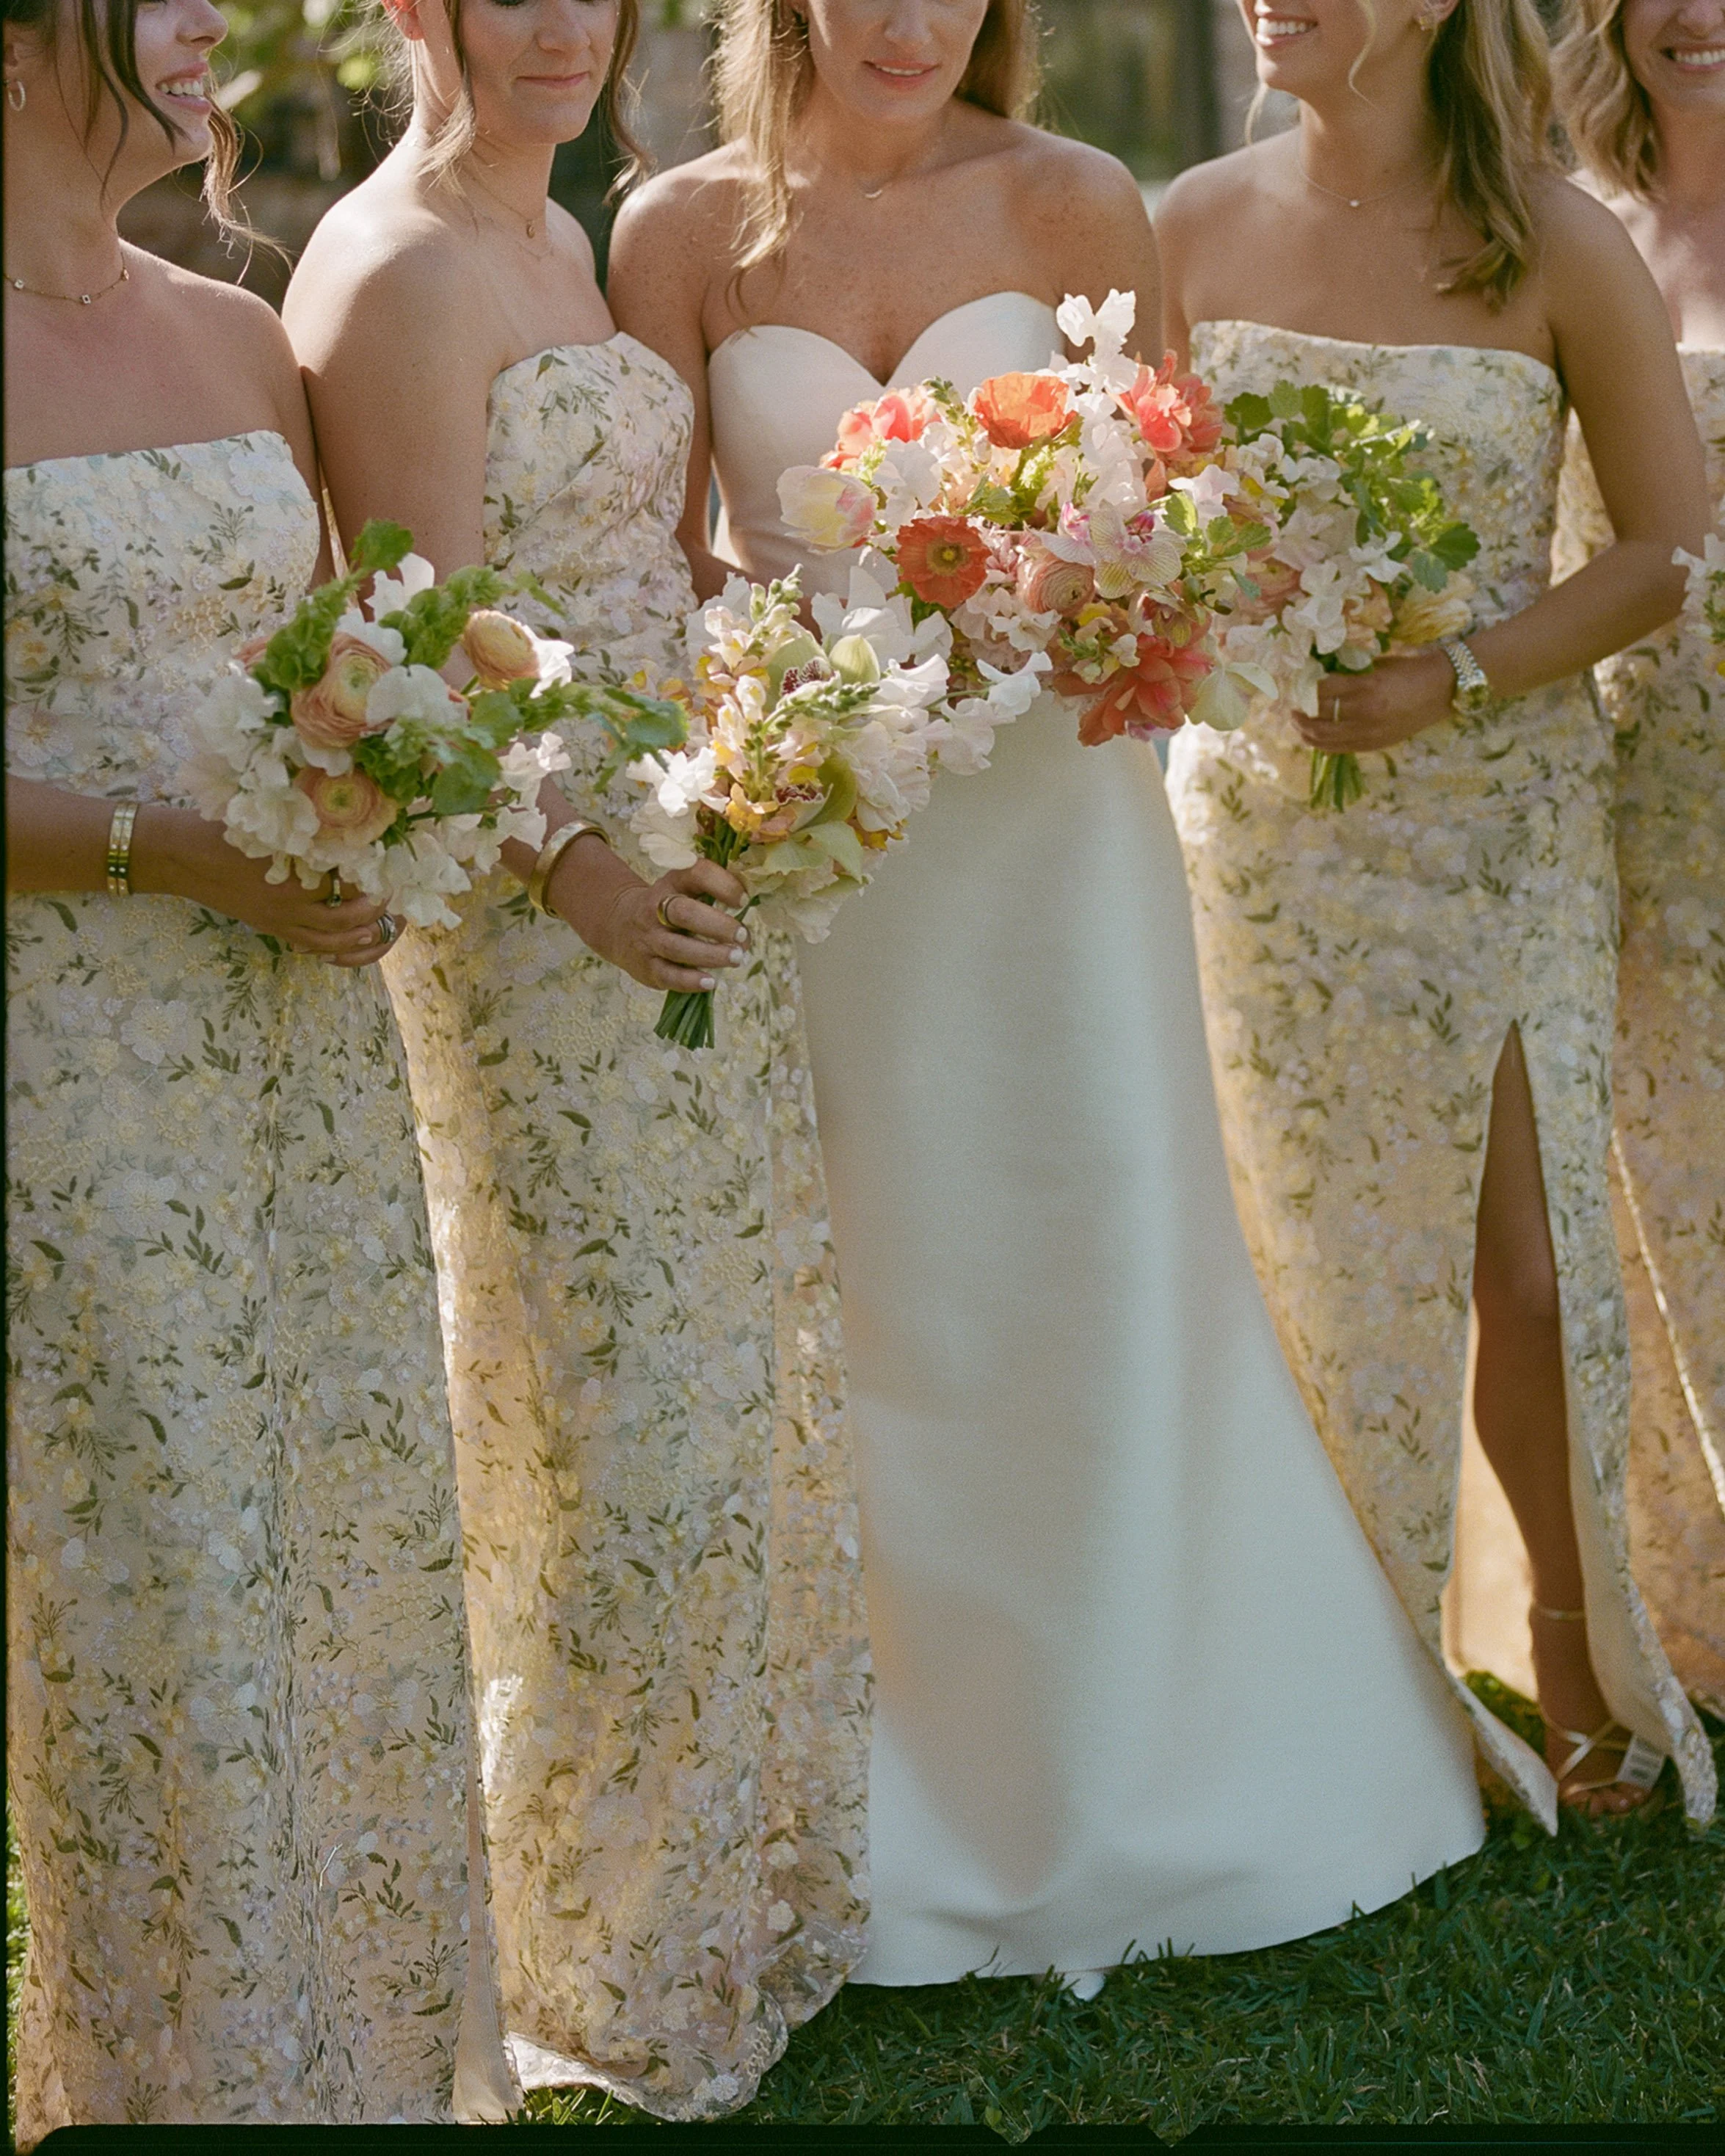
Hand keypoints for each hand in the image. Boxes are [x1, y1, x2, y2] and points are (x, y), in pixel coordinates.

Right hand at [137, 805, 397, 966]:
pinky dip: (333, 948)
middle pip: (343, 918)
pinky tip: (349, 941)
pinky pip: (308, 946)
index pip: (344, 882)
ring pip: (329, 941)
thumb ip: (302, 828)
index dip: (370, 877)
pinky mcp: (270, 928)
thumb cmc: (219, 830)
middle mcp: (288, 903)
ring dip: (358, 936)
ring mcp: (279, 920)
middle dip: (373, 912)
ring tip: (379, 925)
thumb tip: (343, 823)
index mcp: (290, 873)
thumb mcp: (264, 823)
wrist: (179, 855)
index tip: (388, 866)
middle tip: (392, 898)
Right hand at [548, 841, 750, 992]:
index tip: (743, 900)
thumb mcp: (683, 889)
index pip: (696, 874)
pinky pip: (668, 976)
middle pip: (684, 913)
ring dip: (711, 955)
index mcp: (672, 883)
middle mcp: (655, 908)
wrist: (619, 924)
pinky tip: (711, 982)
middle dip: (718, 926)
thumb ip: (714, 891)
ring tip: (737, 958)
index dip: (722, 885)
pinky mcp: (646, 967)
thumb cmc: (668, 907)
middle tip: (744, 936)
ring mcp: (648, 939)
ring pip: (677, 948)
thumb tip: (753, 901)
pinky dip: (690, 981)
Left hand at [1293, 648, 1456, 753]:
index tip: (1298, 685)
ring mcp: (1369, 733)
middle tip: (1292, 707)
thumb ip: (1353, 675)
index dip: (1305, 689)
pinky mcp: (1375, 745)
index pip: (1321, 691)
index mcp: (1366, 687)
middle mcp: (1364, 713)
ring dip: (1306, 732)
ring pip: (1324, 739)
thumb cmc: (1411, 670)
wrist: (1443, 690)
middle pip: (1318, 718)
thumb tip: (1325, 679)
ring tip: (1299, 724)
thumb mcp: (1380, 666)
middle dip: (1300, 714)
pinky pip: (1340, 748)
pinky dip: (1324, 743)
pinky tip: (1317, 736)